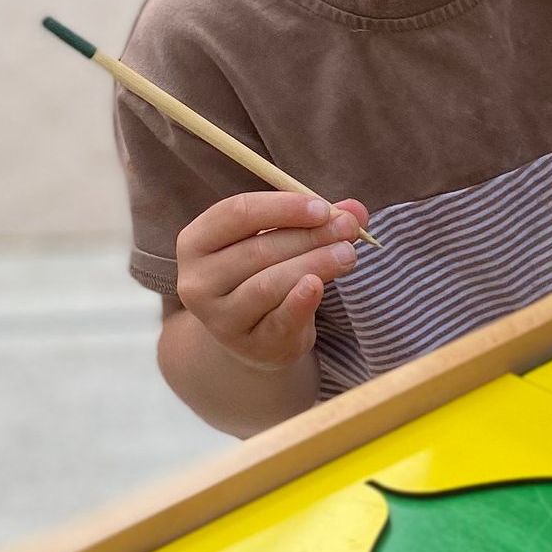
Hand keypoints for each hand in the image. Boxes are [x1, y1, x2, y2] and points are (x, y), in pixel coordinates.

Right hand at [174, 192, 369, 370]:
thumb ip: (316, 221)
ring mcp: (219, 317)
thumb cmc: (264, 272)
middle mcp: (198, 280)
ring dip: (314, 264)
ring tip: (347, 254)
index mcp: (197, 241)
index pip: (236, 213)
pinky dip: (300, 302)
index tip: (323, 208)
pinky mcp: (248, 343)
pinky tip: (318, 286)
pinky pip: (279, 319)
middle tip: (347, 228)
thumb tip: (355, 211)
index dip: (283, 207)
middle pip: (257, 250)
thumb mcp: (281, 240)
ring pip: (268, 284)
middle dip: (309, 236)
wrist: (255, 333)